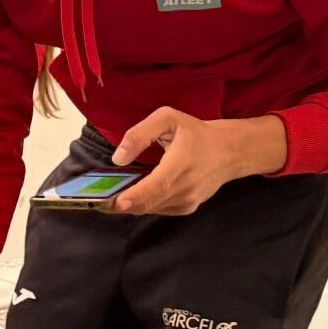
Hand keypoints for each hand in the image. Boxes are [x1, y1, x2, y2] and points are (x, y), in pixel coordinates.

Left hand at [109, 110, 286, 215]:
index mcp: (181, 163)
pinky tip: (135, 194)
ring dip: (130, 204)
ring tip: (111, 195)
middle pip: (148, 202)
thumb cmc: (195, 133)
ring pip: (151, 209)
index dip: (136, 196)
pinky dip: (144, 204)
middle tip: (98, 200)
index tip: (117, 201)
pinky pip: (158, 209)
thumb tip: (119, 158)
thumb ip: (140, 134)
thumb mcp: (167, 119)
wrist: (229, 152)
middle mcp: (186, 186)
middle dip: (122, 203)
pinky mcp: (187, 208)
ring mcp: (188, 201)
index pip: (157, 185)